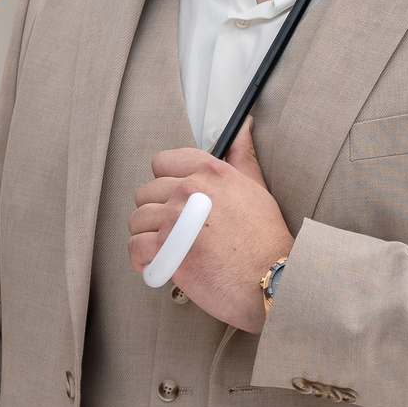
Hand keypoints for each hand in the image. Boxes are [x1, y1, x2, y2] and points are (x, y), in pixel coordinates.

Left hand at [128, 117, 291, 332]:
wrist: (272, 279)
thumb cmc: (266, 240)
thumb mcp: (257, 188)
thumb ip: (242, 157)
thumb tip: (242, 127)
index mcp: (209, 172)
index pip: (162, 162)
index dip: (165, 183)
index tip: (174, 199)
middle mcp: (189, 190)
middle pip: (146, 193)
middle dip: (156, 212)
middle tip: (172, 230)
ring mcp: (175, 219)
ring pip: (137, 219)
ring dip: (147, 236)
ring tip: (166, 248)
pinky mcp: (166, 250)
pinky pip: (135, 247)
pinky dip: (143, 259)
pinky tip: (159, 264)